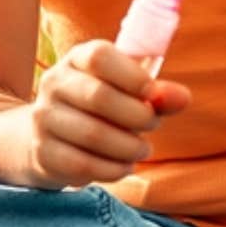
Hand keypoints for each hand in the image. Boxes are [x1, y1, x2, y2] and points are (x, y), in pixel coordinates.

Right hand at [25, 39, 191, 189]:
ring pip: (92, 134)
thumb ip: (158, 94)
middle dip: (137, 116)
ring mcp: (43, 118)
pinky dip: (112, 169)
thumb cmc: (100, 108)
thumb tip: (183, 98)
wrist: (50, 136)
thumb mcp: (127, 92)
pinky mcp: (42, 152)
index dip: (132, 76)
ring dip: (128, 146)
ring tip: (142, 149)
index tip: (153, 95)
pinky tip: (124, 166)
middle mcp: (54, 83)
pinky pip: (81, 164)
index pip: (100, 57)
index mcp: (77, 58)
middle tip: (153, 125)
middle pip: (98, 96)